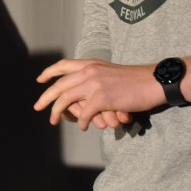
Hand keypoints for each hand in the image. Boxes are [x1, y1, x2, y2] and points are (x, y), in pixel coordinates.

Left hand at [34, 58, 162, 130]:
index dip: (49, 72)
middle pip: (59, 85)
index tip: (39, 79)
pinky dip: (81, 122)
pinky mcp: (102, 98)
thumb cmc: (136, 80)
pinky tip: (82, 127)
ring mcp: (94, 84)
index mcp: (91, 63)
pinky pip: (84, 115)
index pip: (64, 65)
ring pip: (66, 100)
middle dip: (46, 97)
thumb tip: (85, 92)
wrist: (153, 81)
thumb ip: (96, 77)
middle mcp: (89, 71)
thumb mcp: (111, 71)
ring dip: (57, 112)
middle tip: (37, 107)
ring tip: (54, 121)